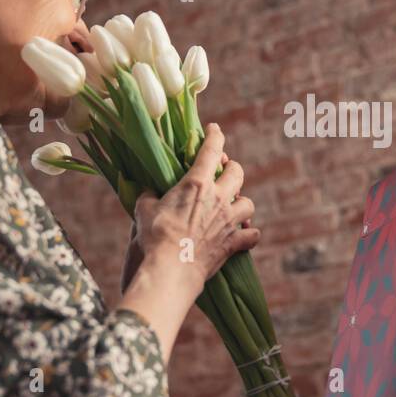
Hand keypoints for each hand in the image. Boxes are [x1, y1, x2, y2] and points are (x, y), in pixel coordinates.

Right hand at [131, 123, 259, 297]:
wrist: (172, 267)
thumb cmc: (155, 235)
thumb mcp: (145, 209)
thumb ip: (149, 197)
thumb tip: (148, 193)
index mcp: (196, 183)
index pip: (211, 150)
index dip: (215, 136)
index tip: (215, 129)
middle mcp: (218, 198)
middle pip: (237, 173)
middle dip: (232, 169)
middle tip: (225, 172)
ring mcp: (229, 220)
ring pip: (249, 203)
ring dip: (242, 203)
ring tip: (234, 206)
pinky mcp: (233, 242)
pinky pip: (251, 236)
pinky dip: (249, 235)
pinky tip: (245, 235)